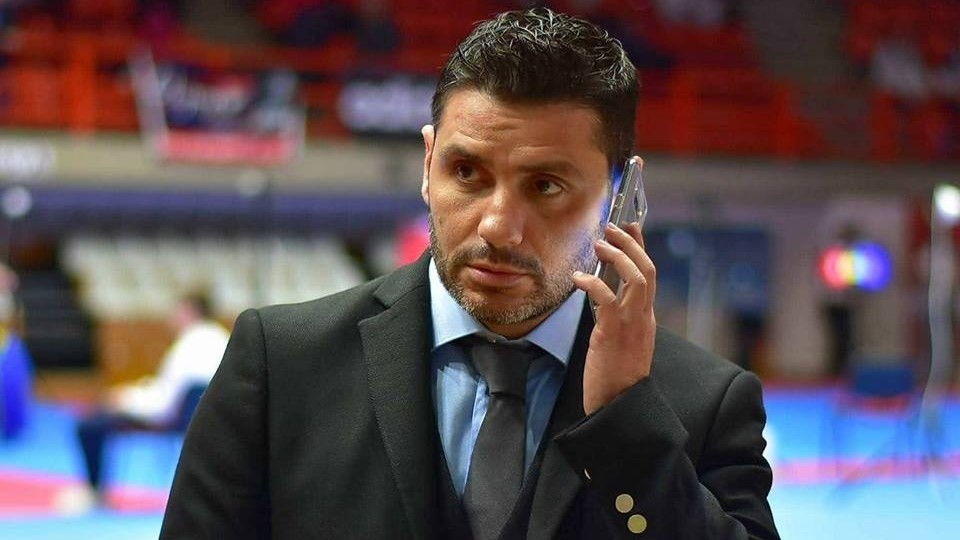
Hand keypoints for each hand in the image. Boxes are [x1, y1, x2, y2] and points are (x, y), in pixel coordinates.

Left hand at [572, 221, 655, 414]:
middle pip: (647, 270)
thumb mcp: (622, 342)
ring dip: (618, 257)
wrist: (619, 406)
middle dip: (631, 244)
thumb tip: (604, 295)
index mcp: (646, 319)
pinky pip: (607, 300)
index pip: (648, 275)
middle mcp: (644, 318)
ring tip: (600, 244)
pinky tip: (578, 278)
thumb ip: (619, 318)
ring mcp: (631, 325)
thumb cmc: (616, 377)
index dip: (640, 248)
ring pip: (636, 279)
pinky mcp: (612, 334)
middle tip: (612, 228)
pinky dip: (593, 284)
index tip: (631, 227)